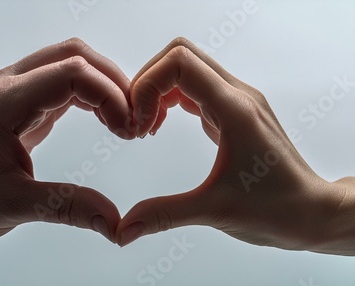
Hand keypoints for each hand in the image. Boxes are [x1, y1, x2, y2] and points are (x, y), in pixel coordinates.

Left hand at [0, 38, 134, 242]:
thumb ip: (68, 207)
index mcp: (6, 102)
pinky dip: (89, 95)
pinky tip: (103, 119)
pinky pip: (61, 82)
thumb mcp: (13, 205)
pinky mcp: (20, 102)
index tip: (127, 127)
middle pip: (74, 55)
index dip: (110, 94)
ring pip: (70, 63)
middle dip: (112, 82)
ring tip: (122, 120)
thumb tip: (113, 221)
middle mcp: (10, 85)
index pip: (72, 72)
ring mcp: (14, 89)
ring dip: (102, 86)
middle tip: (133, 117)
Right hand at [117, 37, 354, 254]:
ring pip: (186, 68)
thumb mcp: (214, 211)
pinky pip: (193, 87)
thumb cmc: (276, 209)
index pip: (179, 63)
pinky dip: (169, 99)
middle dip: (147, 83)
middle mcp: (237, 95)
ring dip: (157, 91)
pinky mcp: (233, 112)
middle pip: (180, 55)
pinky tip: (160, 127)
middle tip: (136, 121)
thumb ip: (163, 215)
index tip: (139, 124)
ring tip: (145, 127)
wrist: (312, 212)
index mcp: (235, 110)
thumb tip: (124, 230)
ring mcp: (237, 101)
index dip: (147, 86)